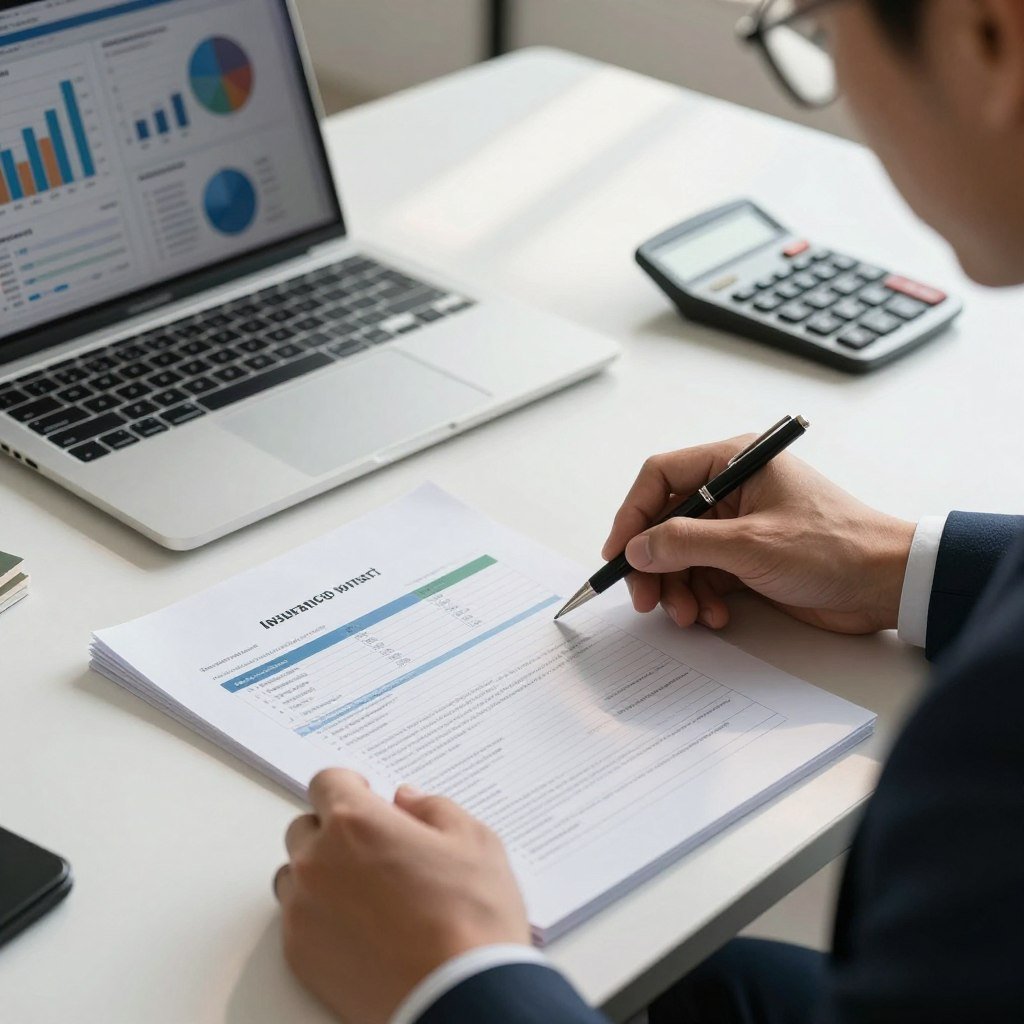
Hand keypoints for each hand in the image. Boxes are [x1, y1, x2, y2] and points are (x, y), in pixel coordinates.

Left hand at [275, 769, 530, 1023]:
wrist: (459, 998)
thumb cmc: (471, 920)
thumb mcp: (474, 842)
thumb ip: (433, 809)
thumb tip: (407, 800)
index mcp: (355, 822)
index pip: (326, 781)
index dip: (350, 786)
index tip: (366, 796)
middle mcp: (317, 861)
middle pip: (305, 826)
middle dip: (335, 830)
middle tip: (374, 848)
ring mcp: (303, 911)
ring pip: (295, 874)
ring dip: (321, 872)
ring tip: (366, 892)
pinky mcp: (299, 956)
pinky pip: (296, 919)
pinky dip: (320, 916)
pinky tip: (361, 928)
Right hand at [603, 436, 915, 634]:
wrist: (887, 584)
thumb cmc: (834, 547)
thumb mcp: (750, 544)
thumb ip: (685, 543)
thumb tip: (637, 548)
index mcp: (734, 463)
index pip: (660, 477)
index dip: (632, 515)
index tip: (618, 553)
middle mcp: (732, 490)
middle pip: (665, 522)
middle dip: (653, 564)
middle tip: (645, 599)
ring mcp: (739, 526)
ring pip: (681, 555)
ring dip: (677, 588)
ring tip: (687, 615)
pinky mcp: (747, 559)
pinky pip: (704, 576)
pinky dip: (701, 598)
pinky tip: (714, 616)